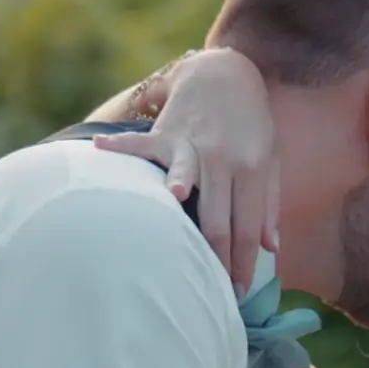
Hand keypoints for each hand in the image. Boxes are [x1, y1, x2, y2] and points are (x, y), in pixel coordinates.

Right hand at [95, 48, 277, 295]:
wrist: (226, 75)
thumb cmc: (250, 127)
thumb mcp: (269, 161)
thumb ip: (269, 205)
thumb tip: (271, 248)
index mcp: (253, 169)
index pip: (248, 227)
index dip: (243, 263)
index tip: (236, 292)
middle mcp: (224, 159)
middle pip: (218, 217)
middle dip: (216, 258)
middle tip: (210, 291)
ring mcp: (194, 144)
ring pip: (186, 176)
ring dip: (179, 184)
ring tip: (174, 199)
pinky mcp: (168, 132)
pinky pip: (142, 142)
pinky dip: (120, 146)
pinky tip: (97, 148)